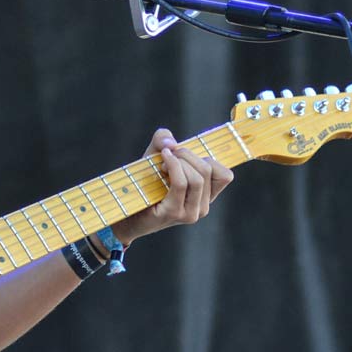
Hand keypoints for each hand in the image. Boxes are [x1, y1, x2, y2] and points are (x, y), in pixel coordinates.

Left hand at [110, 127, 234, 245]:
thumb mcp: (155, 155)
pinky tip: (162, 162)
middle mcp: (202, 207)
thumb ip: (163, 138)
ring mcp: (190, 213)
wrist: (126, 211)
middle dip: (187, 155)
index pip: (225, 175)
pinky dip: (173, 166)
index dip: (208, 158)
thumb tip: (171, 144)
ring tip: (162, 163)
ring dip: (179, 161)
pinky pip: (181, 183)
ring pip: (197, 178)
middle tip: (168, 155)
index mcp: (206, 196)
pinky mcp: (175, 213)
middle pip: (208, 170)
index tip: (186, 157)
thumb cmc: (144, 183)